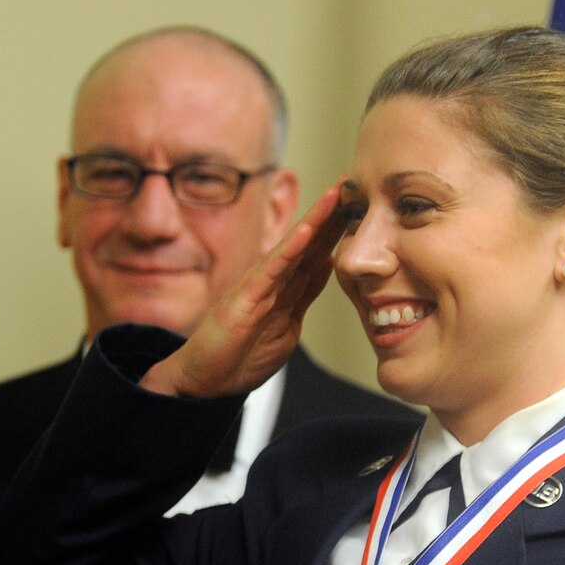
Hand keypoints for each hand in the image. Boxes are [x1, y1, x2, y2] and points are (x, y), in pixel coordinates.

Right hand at [141, 180, 345, 398]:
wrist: (203, 382)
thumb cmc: (238, 358)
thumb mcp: (286, 326)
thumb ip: (304, 296)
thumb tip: (327, 268)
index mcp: (284, 290)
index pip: (317, 254)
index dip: (338, 229)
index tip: (361, 206)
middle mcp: (272, 282)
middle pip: (308, 243)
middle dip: (332, 214)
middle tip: (354, 182)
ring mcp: (258, 288)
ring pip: (293, 248)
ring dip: (315, 220)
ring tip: (336, 194)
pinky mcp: (244, 299)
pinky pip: (272, 271)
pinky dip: (290, 249)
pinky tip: (307, 230)